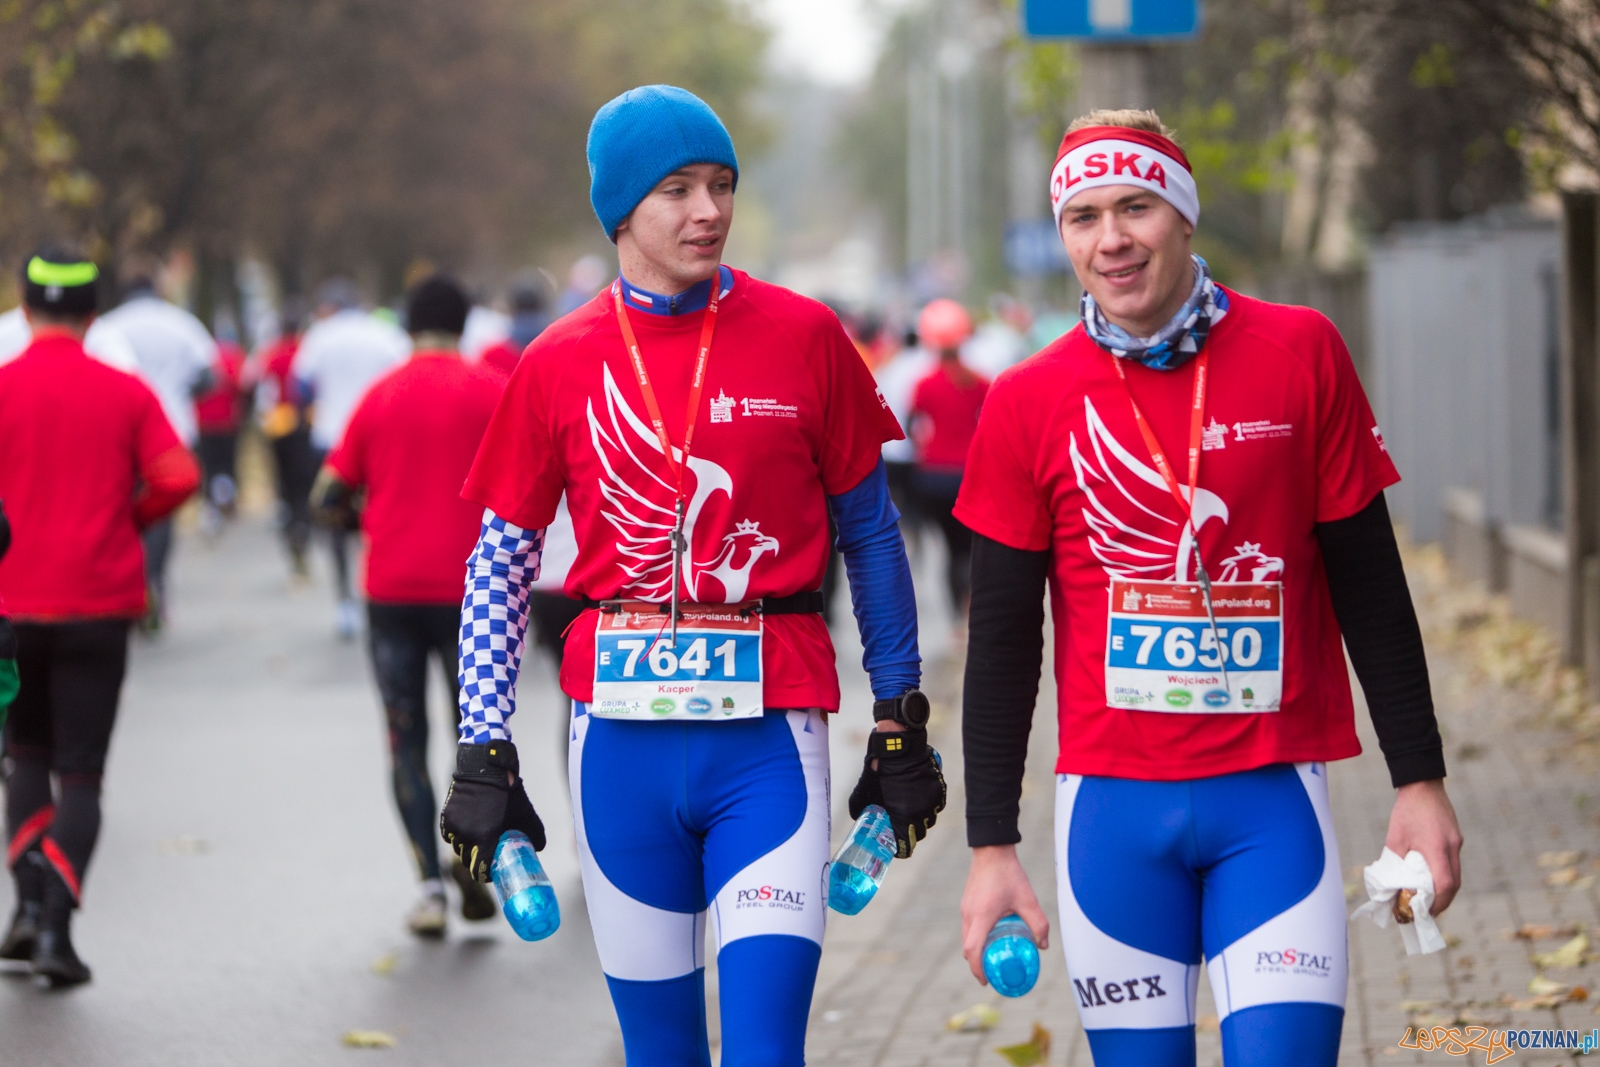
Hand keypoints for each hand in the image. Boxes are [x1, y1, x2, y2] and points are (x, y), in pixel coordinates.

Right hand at [440, 741, 545, 881]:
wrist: (486, 768)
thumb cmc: (509, 793)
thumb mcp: (527, 815)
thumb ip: (535, 835)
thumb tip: (537, 849)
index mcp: (485, 839)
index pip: (479, 871)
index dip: (486, 875)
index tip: (491, 872)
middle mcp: (466, 836)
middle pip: (467, 861)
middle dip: (477, 862)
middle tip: (486, 857)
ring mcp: (454, 827)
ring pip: (457, 848)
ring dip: (466, 849)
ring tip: (478, 842)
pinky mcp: (446, 817)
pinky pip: (449, 835)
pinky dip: (456, 836)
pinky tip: (466, 831)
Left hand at [848, 725, 945, 857]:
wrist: (898, 748)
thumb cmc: (879, 772)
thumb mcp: (863, 794)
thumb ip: (861, 810)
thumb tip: (859, 817)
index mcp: (905, 818)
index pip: (907, 845)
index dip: (900, 847)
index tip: (894, 844)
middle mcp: (923, 813)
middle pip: (920, 834)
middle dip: (910, 832)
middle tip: (900, 825)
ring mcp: (933, 801)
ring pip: (929, 819)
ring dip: (920, 818)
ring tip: (909, 810)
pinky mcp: (940, 789)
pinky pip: (936, 805)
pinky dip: (928, 805)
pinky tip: (918, 798)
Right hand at [961, 845, 1049, 983]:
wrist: (991, 849)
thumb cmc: (1009, 874)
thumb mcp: (1028, 900)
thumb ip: (1038, 923)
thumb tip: (1043, 945)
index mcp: (981, 916)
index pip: (972, 950)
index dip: (977, 969)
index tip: (986, 981)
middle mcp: (968, 915)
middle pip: (967, 947)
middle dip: (977, 964)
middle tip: (993, 973)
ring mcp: (965, 908)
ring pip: (967, 937)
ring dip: (976, 950)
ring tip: (993, 956)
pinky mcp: (966, 903)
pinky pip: (968, 927)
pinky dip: (976, 937)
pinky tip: (992, 935)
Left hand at [1385, 778, 1462, 913]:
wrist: (1422, 784)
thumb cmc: (1406, 811)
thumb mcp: (1395, 838)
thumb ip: (1395, 862)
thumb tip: (1393, 885)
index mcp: (1437, 848)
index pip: (1444, 884)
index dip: (1438, 903)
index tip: (1427, 913)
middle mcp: (1452, 847)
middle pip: (1454, 883)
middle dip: (1443, 901)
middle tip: (1428, 911)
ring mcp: (1457, 842)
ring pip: (1456, 874)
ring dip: (1445, 889)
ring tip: (1430, 899)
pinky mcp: (1456, 837)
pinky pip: (1453, 862)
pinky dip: (1446, 875)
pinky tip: (1433, 878)